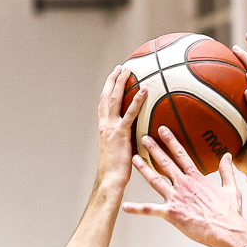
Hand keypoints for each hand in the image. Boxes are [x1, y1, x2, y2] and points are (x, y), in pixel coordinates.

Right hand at [96, 65, 146, 188]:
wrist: (111, 178)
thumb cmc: (116, 169)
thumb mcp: (118, 149)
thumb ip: (124, 138)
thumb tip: (135, 135)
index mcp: (103, 127)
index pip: (103, 103)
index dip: (107, 88)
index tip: (113, 77)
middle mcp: (104, 124)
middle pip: (106, 96)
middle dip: (113, 79)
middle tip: (120, 68)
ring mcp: (111, 128)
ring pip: (114, 99)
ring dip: (121, 83)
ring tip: (128, 71)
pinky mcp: (121, 134)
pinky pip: (130, 114)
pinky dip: (136, 101)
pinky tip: (144, 91)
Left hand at [122, 127, 246, 246]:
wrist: (227, 231)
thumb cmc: (230, 213)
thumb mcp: (231, 188)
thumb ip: (226, 171)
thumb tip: (227, 156)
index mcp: (197, 179)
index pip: (181, 155)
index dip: (171, 141)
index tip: (163, 130)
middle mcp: (184, 185)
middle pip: (165, 163)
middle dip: (154, 149)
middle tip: (143, 138)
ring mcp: (176, 198)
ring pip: (155, 180)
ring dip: (143, 169)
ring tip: (134, 159)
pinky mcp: (171, 213)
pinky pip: (150, 210)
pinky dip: (137, 209)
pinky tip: (126, 207)